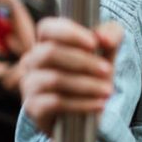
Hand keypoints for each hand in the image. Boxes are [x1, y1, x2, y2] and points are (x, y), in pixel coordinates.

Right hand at [21, 19, 121, 135]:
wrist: (86, 114)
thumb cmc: (93, 75)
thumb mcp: (108, 52)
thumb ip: (111, 35)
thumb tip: (104, 38)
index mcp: (47, 41)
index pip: (47, 28)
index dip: (69, 33)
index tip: (94, 43)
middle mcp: (32, 60)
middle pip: (50, 53)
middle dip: (83, 61)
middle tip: (107, 70)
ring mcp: (29, 84)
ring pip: (54, 79)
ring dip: (86, 84)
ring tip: (107, 91)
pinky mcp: (32, 107)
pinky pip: (54, 103)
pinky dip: (81, 103)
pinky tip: (99, 104)